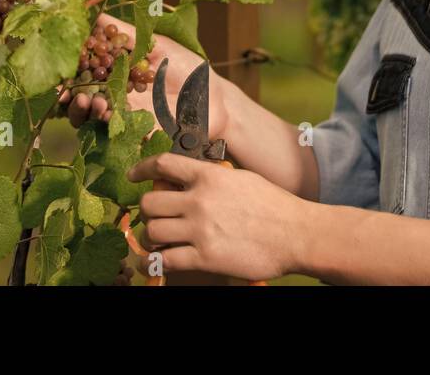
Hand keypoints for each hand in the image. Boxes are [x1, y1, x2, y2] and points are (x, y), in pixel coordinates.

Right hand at [57, 13, 227, 139]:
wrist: (214, 97)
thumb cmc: (187, 67)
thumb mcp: (156, 45)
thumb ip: (128, 34)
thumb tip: (98, 15)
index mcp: (117, 74)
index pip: (86, 76)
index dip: (71, 76)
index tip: (62, 74)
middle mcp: (117, 96)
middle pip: (84, 101)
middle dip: (73, 99)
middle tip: (71, 93)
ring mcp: (127, 116)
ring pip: (96, 118)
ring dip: (87, 112)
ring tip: (91, 102)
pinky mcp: (140, 132)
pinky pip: (118, 131)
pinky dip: (109, 124)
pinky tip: (107, 114)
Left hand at [127, 153, 307, 280]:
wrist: (296, 234)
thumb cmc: (274, 205)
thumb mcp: (241, 179)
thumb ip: (213, 178)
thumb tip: (192, 180)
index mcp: (209, 176)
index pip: (163, 165)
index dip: (142, 169)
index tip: (133, 176)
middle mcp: (200, 201)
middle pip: (149, 203)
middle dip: (146, 211)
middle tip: (154, 217)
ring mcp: (201, 230)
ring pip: (152, 231)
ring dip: (150, 237)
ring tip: (156, 240)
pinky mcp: (205, 258)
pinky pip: (164, 261)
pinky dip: (153, 264)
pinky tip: (152, 264)